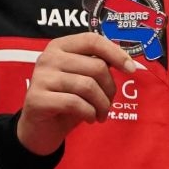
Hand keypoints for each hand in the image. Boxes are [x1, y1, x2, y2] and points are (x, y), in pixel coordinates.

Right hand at [16, 33, 141, 155]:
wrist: (41, 128)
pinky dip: (89, 113)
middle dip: (110, 89)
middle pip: (96, 66)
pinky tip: (89, 118)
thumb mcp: (84, 79)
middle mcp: (48, 58)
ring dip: (102, 105)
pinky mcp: (36, 98)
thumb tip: (126, 62)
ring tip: (101, 114)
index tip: (131, 69)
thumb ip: (98, 66)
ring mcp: (40, 77)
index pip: (92, 40)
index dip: (115, 53)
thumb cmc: (68, 100)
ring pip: (88, 86)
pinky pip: (75, 103)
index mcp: (60, 47)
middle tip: (108, 104)